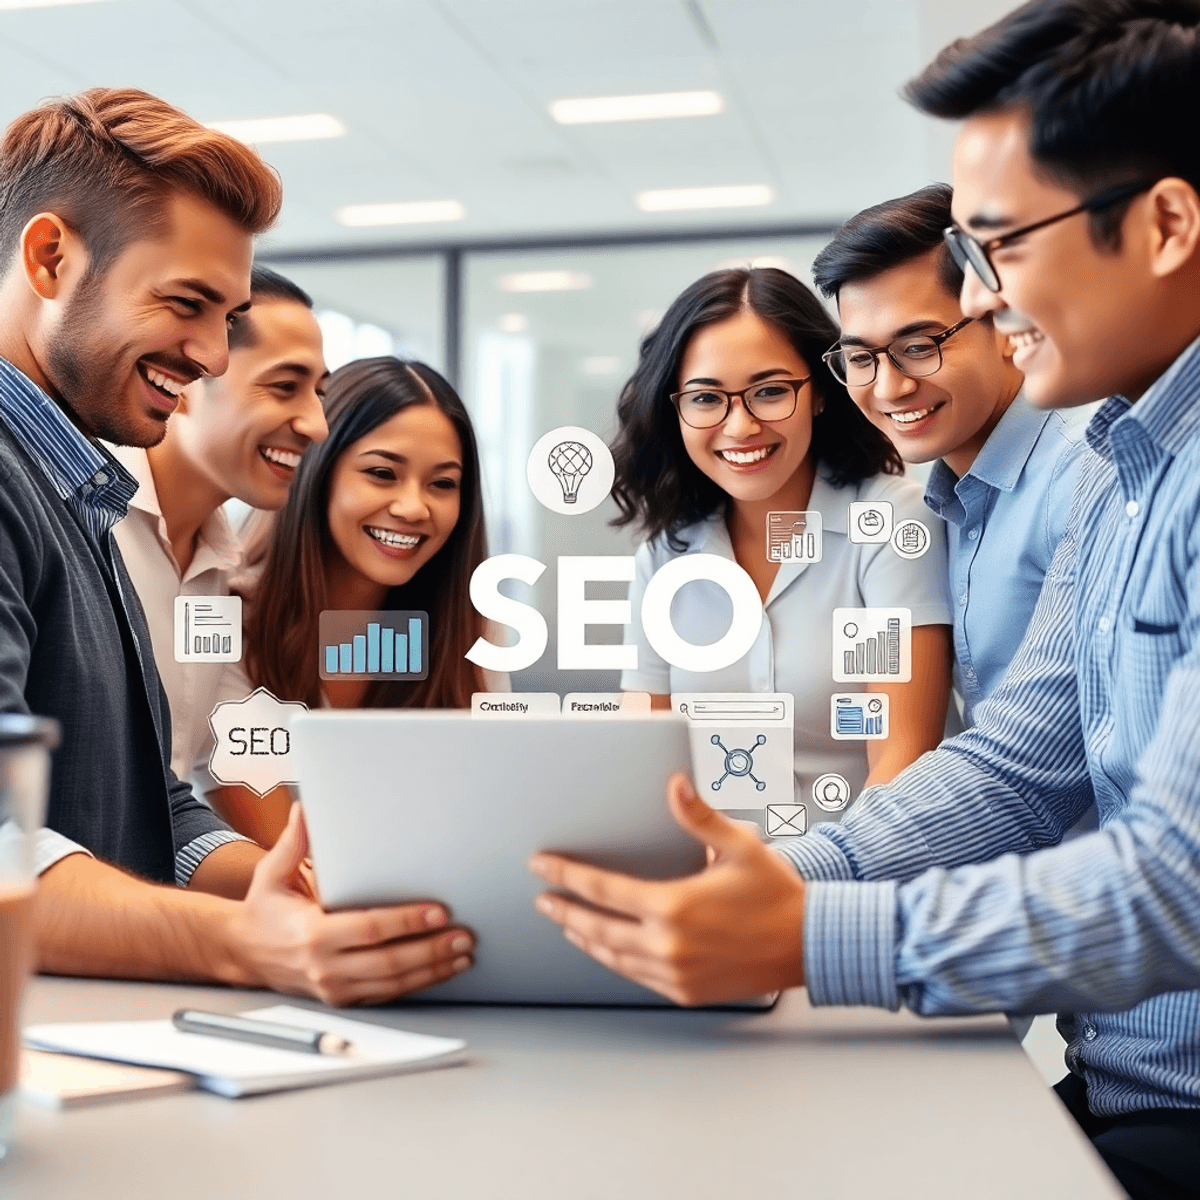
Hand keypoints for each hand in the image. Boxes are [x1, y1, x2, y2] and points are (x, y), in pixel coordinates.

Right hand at [225, 805, 473, 1004]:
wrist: (243, 953)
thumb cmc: (264, 910)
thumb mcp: (271, 873)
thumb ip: (294, 841)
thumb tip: (306, 807)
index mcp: (312, 933)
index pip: (370, 928)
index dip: (407, 921)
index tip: (439, 911)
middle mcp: (325, 966)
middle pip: (389, 962)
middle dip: (432, 949)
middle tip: (464, 934)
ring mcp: (335, 987)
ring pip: (393, 984)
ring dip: (433, 970)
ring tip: (463, 953)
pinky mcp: (343, 998)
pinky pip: (386, 994)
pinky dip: (418, 984)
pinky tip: (442, 970)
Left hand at [529, 773, 805, 1005]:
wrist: (810, 945)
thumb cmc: (776, 894)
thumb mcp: (740, 846)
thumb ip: (700, 817)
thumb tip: (675, 786)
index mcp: (674, 906)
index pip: (602, 890)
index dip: (567, 875)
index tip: (543, 866)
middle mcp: (668, 945)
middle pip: (597, 929)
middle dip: (564, 912)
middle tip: (543, 901)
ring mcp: (675, 973)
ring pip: (613, 958)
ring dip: (585, 939)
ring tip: (568, 925)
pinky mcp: (686, 991)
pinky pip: (637, 977)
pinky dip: (615, 961)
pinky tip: (608, 950)